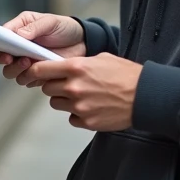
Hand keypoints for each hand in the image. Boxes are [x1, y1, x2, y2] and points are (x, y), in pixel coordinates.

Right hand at [0, 11, 85, 85]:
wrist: (82, 42)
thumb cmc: (64, 27)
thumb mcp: (50, 22)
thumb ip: (35, 27)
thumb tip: (19, 35)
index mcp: (16, 30)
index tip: (4, 53)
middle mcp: (16, 47)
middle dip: (1, 61)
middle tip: (12, 59)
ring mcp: (25, 62)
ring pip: (11, 73)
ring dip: (18, 70)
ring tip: (31, 62)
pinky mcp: (36, 74)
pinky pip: (27, 81)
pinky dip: (32, 78)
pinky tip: (42, 71)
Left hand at [27, 53, 142, 131]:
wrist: (145, 96)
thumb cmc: (126, 75)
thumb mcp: (101, 58)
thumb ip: (79, 64)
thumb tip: (63, 67)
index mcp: (76, 68)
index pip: (41, 70)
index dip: (36, 71)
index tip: (35, 72)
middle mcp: (74, 87)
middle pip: (47, 88)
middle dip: (54, 86)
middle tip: (68, 84)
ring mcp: (79, 106)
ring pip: (57, 103)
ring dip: (65, 100)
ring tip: (84, 95)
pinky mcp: (86, 121)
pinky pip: (71, 118)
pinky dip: (77, 114)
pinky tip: (92, 107)